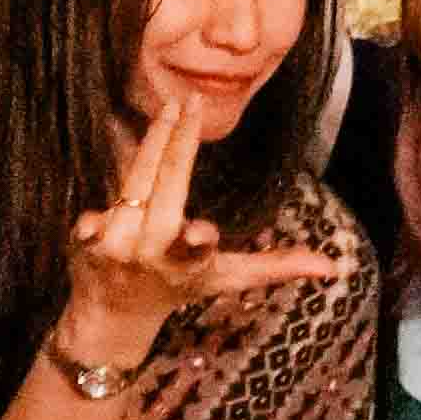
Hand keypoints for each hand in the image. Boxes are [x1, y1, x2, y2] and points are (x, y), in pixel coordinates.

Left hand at [60, 109, 347, 364]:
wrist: (112, 315)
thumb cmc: (179, 287)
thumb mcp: (228, 279)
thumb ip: (275, 267)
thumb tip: (334, 267)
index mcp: (188, 264)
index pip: (195, 251)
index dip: (197, 242)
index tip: (201, 233)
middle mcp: (150, 254)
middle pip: (163, 192)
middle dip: (175, 146)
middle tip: (190, 104)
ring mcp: (116, 246)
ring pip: (134, 184)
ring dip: (152, 144)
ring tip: (170, 109)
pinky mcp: (86, 241)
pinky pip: (94, 209)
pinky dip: (102, 195)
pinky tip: (118, 154)